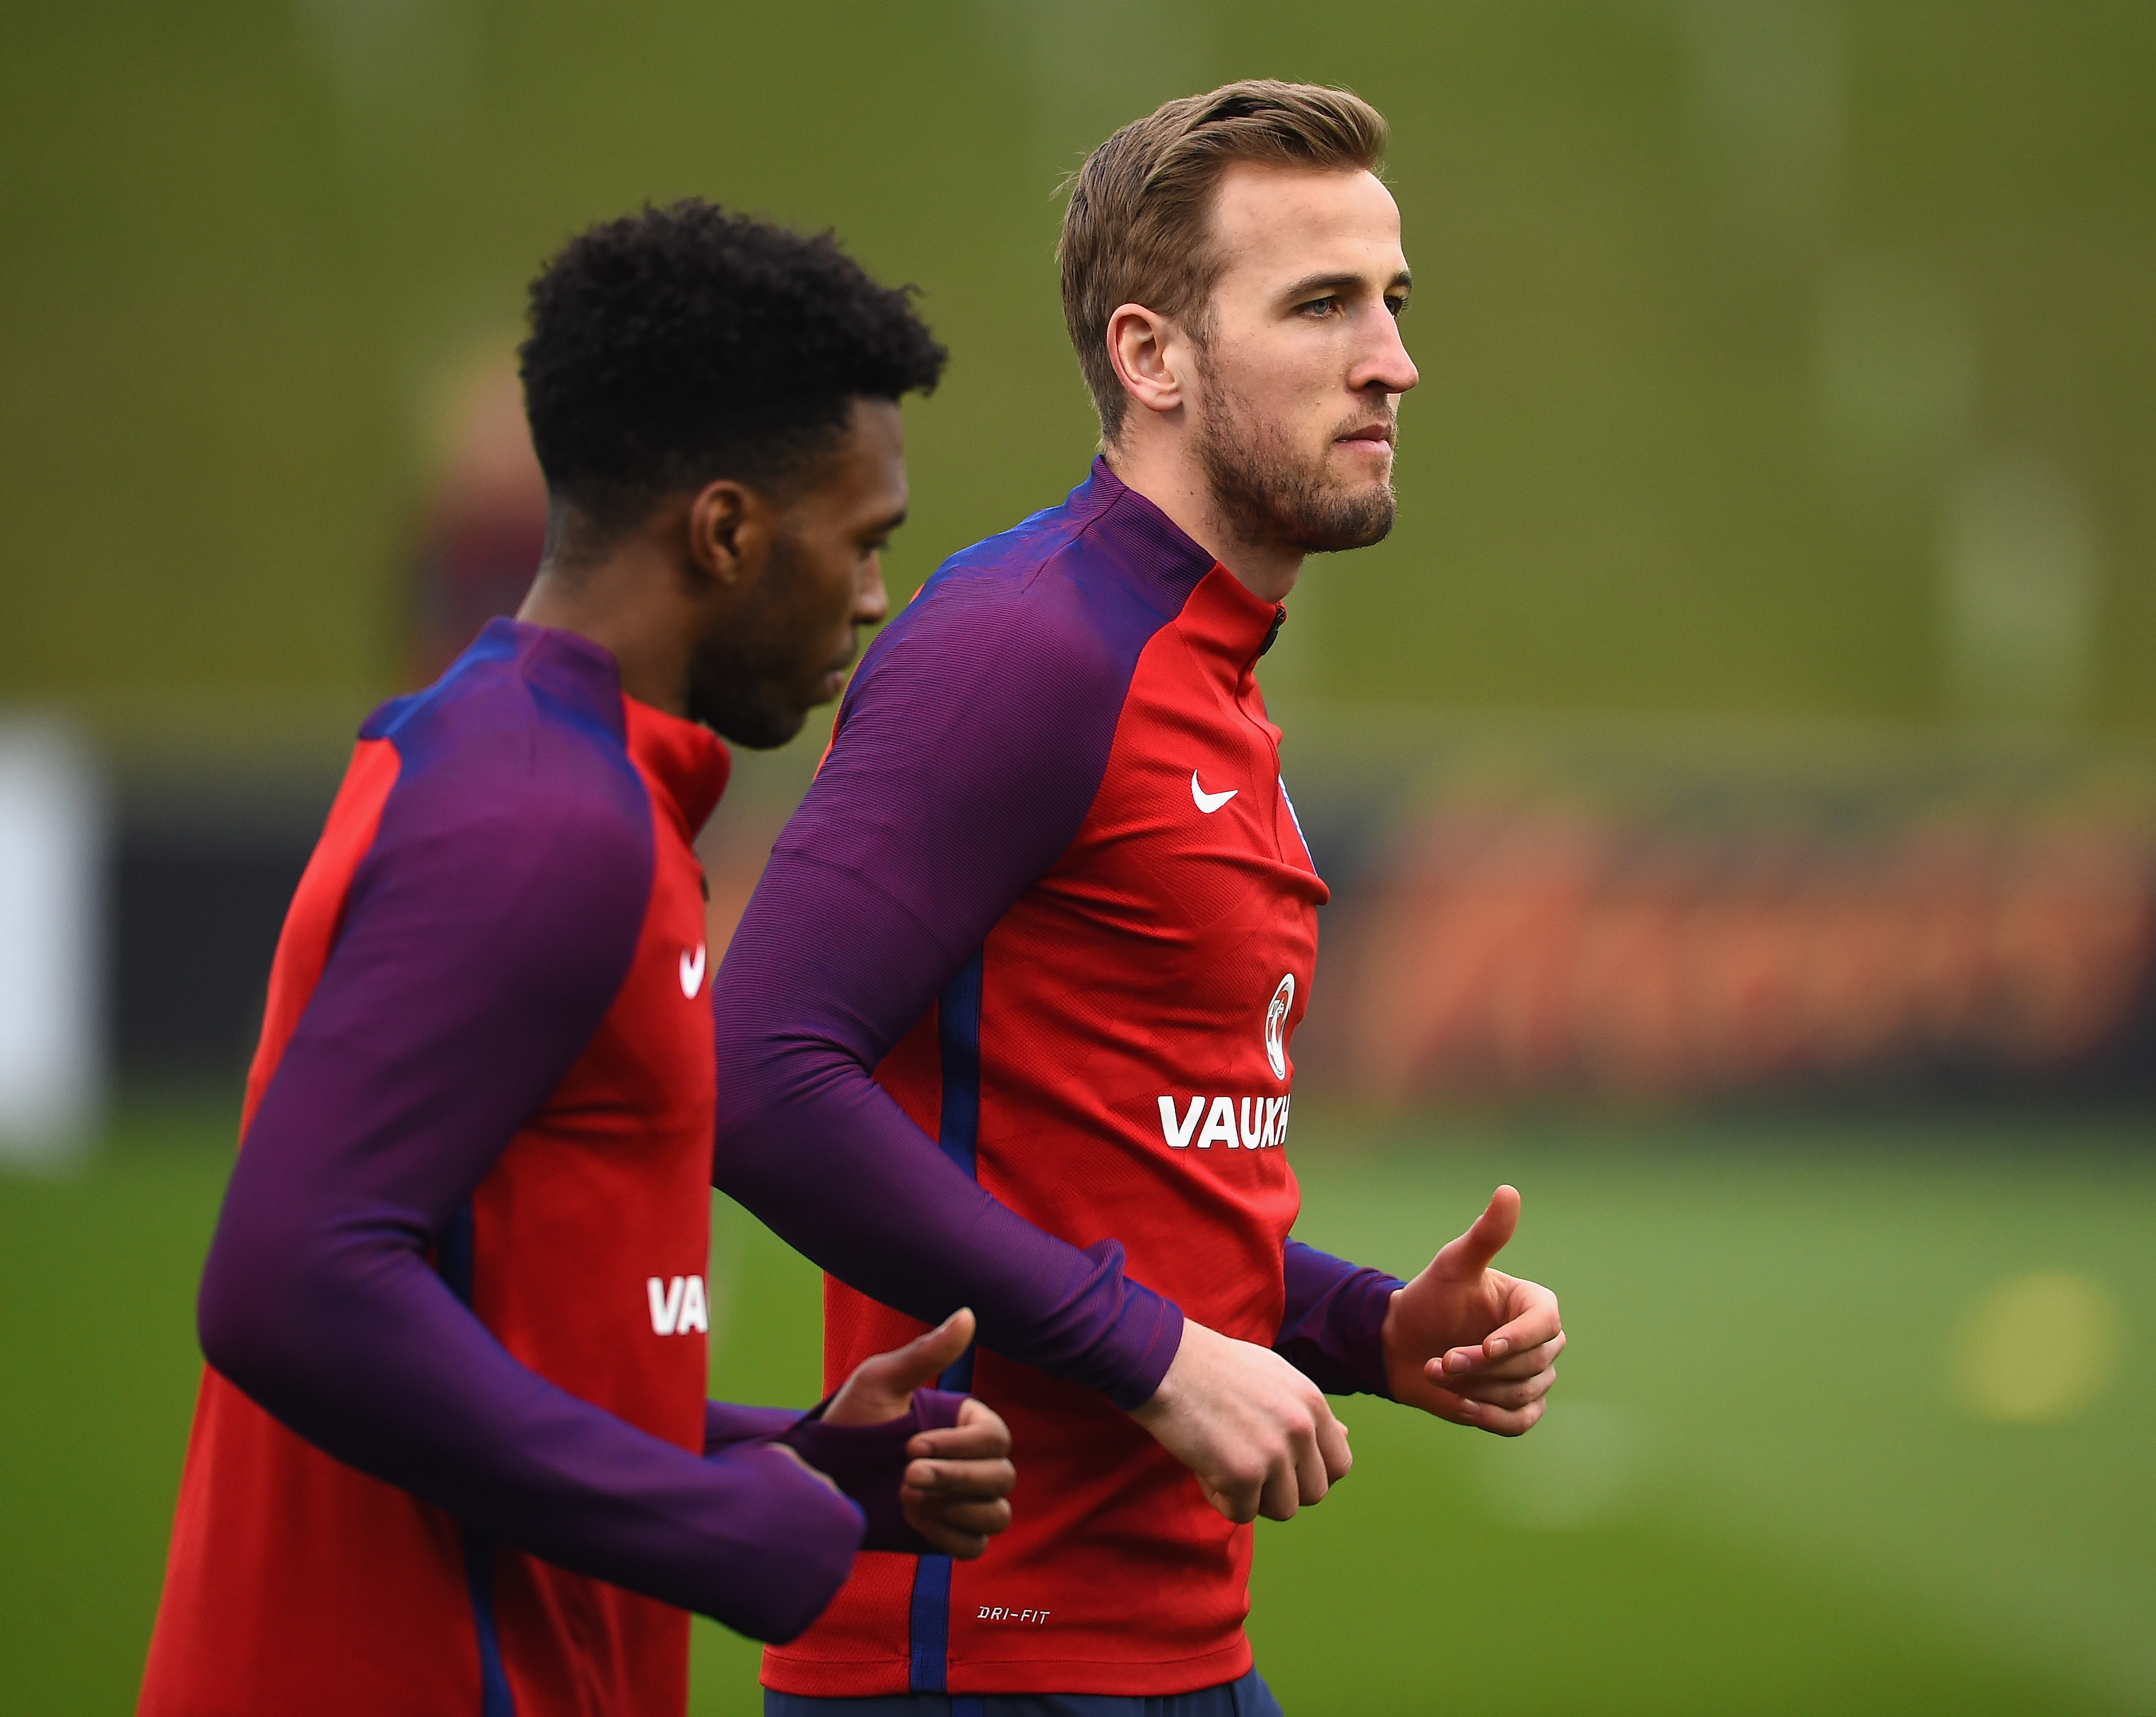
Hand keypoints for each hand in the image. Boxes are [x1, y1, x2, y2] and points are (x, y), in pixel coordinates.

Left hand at [823, 1309, 1014, 1557]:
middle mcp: (970, 1461)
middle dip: (955, 1479)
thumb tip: (967, 1313)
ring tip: (909, 1499)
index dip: (960, 1447)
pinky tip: (916, 1520)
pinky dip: (951, 1537)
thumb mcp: (881, 1382)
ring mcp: (961, 1501)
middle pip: (1002, 1478)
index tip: (911, 1446)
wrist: (818, 1477)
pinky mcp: (947, 1533)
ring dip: (956, 1510)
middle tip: (905, 1476)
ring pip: (996, 1514)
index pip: (996, 1439)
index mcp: (964, 1424)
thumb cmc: (849, 1422)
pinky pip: (975, 1546)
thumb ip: (926, 1352)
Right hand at [1131, 1318, 1351, 1523]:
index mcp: (1312, 1403)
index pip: (1340, 1464)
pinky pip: (1242, 1514)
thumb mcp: (1275, 1376)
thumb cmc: (1214, 1367)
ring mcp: (1274, 1452)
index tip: (1281, 1466)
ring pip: (1283, 1509)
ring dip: (1253, 1496)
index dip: (1311, 1473)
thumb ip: (1309, 1412)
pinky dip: (1221, 1499)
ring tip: (1225, 1462)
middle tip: (1247, 1465)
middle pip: (1314, 1494)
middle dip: (1281, 1489)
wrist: (1164, 1361)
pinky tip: (1204, 1466)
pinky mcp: (1242, 1474)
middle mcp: (1301, 1428)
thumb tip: (1346, 1437)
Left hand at [1381, 1185, 1562, 1434]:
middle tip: (1441, 1359)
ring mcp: (1532, 1376)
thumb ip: (1485, 1235)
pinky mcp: (1518, 1407)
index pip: (1545, 1326)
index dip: (1518, 1339)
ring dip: (1476, 1388)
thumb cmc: (1429, 1298)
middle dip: (1482, 1366)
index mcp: (1534, 1305)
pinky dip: (1488, 1416)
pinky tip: (1459, 1403)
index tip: (1485, 1346)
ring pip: (1522, 1394)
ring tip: (1438, 1371)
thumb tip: (1509, 1191)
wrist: (1402, 1344)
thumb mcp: (1453, 1265)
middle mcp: (1541, 1341)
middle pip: (1533, 1365)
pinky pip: (1518, 1422)